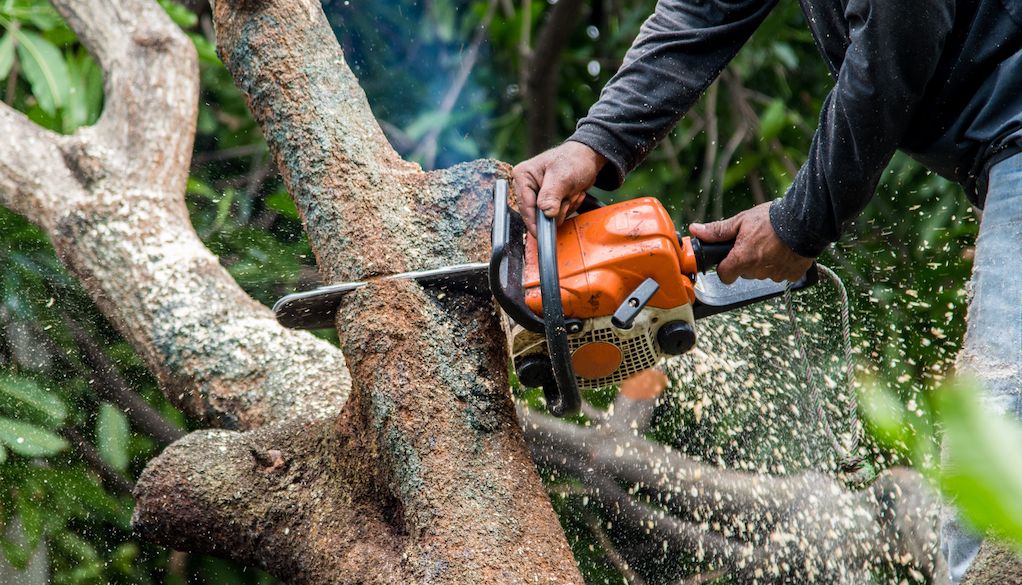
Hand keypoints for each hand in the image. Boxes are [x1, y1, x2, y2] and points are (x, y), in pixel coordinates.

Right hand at [512, 142, 606, 235]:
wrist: (588, 158)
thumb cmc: (574, 160)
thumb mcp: (562, 176)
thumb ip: (551, 195)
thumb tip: (546, 212)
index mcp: (523, 176)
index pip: (524, 205)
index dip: (534, 221)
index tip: (542, 234)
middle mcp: (526, 186)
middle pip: (536, 213)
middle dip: (556, 209)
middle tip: (568, 196)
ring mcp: (537, 194)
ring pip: (548, 217)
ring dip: (564, 208)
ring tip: (572, 192)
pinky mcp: (547, 201)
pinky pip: (556, 215)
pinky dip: (567, 208)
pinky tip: (572, 195)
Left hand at [689, 202, 813, 283]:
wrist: (805, 220)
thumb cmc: (772, 219)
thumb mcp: (741, 221)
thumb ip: (718, 230)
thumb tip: (695, 230)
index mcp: (742, 259)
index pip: (724, 275)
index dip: (725, 267)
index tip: (730, 258)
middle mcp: (757, 271)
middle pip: (744, 273)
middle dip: (746, 261)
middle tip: (755, 243)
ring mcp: (776, 275)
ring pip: (762, 273)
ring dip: (764, 262)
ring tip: (772, 244)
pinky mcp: (792, 275)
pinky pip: (780, 274)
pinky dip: (781, 265)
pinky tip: (784, 250)